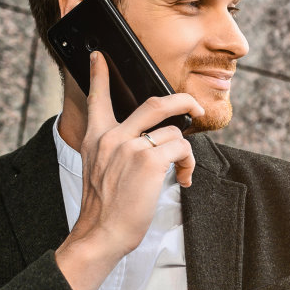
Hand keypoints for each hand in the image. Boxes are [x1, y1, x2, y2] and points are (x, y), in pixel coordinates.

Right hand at [55, 51, 201, 289]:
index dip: (99, 75)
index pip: (96, 98)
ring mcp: (130, 147)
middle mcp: (111, 137)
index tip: (99, 56)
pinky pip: (180, 148)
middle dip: (183, 101)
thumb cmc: (104, 209)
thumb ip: (115, 149)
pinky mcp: (148, 160)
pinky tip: (183, 179)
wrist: (100, 233)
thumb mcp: (97, 170)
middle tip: (195, 106)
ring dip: (185, 152)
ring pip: (174, 132)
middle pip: (155, 104)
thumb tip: (148, 140)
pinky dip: (188, 163)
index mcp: (95, 138)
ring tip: (181, 171)